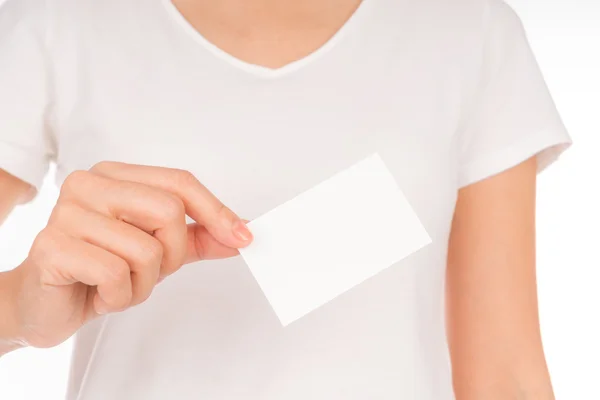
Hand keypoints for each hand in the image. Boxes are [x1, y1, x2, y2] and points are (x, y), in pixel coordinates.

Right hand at [11, 162, 252, 348]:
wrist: (45, 304)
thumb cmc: (100, 269)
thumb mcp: (159, 250)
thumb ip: (199, 237)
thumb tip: (242, 232)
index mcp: (116, 176)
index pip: (179, 182)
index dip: (216, 211)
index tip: (242, 236)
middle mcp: (89, 184)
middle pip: (169, 211)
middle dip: (171, 255)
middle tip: (147, 272)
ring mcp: (66, 212)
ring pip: (146, 249)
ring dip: (142, 284)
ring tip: (117, 285)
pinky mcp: (52, 246)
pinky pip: (116, 274)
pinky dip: (119, 297)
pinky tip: (99, 294)